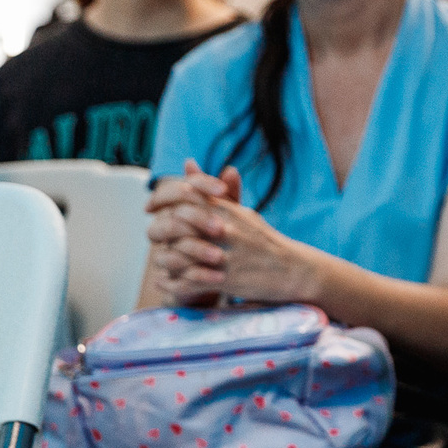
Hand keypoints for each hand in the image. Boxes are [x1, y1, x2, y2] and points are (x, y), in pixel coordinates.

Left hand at [146, 160, 326, 308]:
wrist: (295, 271)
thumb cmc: (265, 241)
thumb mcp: (242, 213)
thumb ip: (212, 191)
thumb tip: (188, 163)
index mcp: (229, 211)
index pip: (188, 195)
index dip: (164, 200)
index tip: (152, 207)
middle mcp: (226, 229)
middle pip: (180, 222)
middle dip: (162, 230)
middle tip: (154, 236)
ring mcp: (227, 255)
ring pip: (181, 253)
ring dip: (166, 258)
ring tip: (160, 261)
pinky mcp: (228, 279)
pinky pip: (191, 281)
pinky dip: (173, 283)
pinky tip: (163, 283)